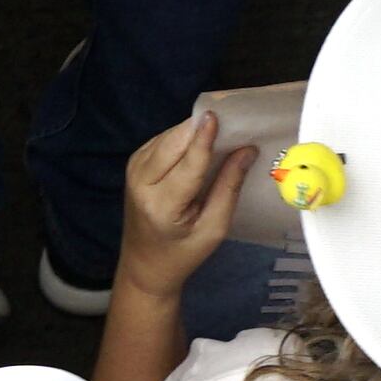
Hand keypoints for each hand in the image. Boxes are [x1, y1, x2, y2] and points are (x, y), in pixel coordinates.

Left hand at [120, 112, 253, 296]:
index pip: (187, 164)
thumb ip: (229, 187)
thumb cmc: (184, 252)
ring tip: (222, 133)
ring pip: (167, 137)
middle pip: (174, 143)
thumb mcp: (215, 227)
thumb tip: (247, 150)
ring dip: (192, 132)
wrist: (144, 264)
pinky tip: (200, 143)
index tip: (218, 116)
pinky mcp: (134, 164)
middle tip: (233, 123)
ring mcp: (133, 170)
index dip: (204, 138)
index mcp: (162, 204)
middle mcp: (141, 182)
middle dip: (201, 129)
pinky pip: (162, 141)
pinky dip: (182, 138)